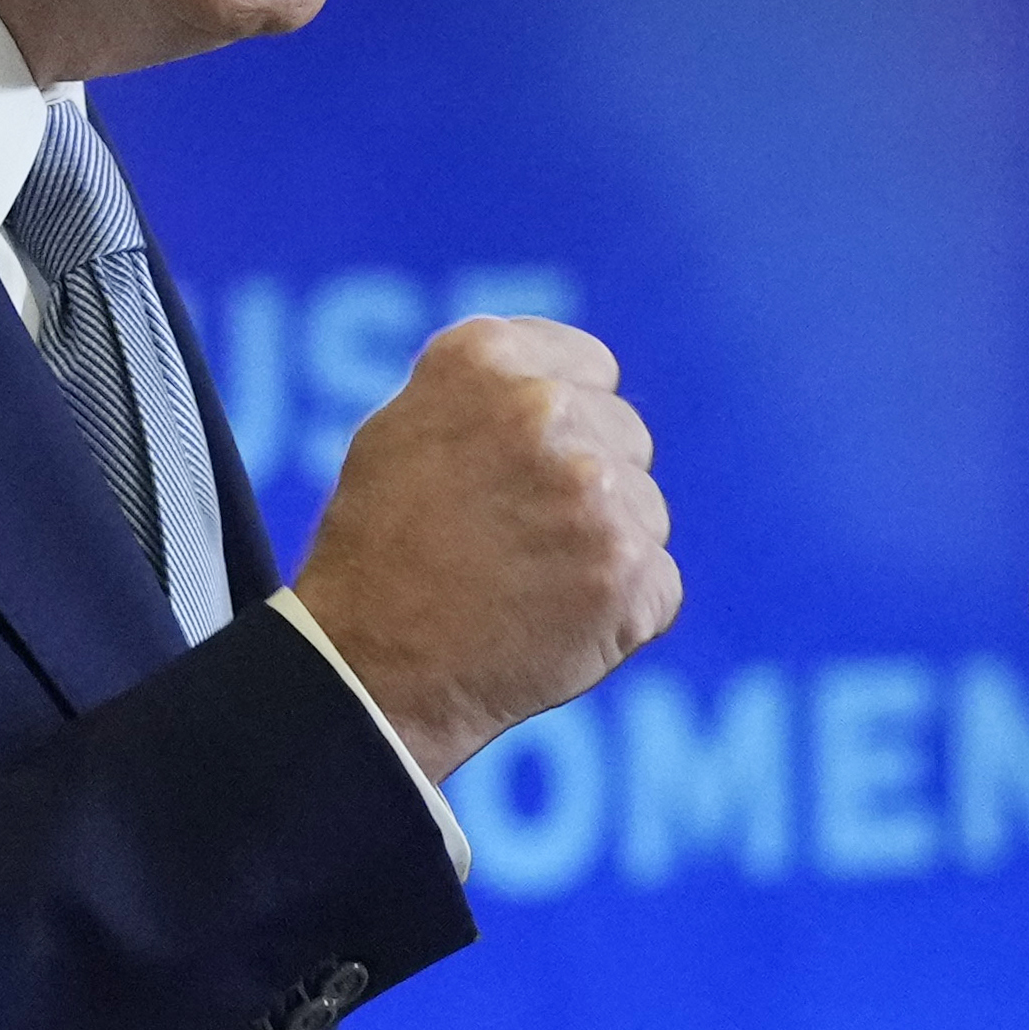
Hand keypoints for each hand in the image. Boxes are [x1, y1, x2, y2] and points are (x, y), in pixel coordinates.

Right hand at [291, 317, 680, 778]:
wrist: (371, 670)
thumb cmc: (378, 552)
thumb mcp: (404, 429)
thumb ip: (491, 392)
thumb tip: (567, 385)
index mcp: (485, 359)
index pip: (592, 369)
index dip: (565, 426)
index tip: (526, 472)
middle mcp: (545, 408)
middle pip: (625, 437)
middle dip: (587, 487)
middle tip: (516, 541)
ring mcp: (595, 491)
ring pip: (646, 512)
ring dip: (605, 550)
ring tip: (527, 587)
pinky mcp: (631, 572)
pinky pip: (657, 585)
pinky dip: (619, 614)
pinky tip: (554, 626)